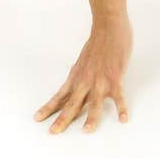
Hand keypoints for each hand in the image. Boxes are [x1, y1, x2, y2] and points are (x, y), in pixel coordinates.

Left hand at [34, 15, 132, 133]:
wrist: (108, 26)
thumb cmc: (97, 43)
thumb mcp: (83, 62)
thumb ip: (80, 77)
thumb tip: (75, 89)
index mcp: (76, 77)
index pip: (60, 96)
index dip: (48, 108)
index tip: (37, 118)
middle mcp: (85, 81)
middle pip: (72, 103)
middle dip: (62, 119)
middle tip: (53, 132)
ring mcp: (100, 80)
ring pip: (94, 103)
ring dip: (91, 118)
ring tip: (86, 131)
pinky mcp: (115, 77)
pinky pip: (119, 96)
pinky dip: (121, 107)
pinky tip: (123, 118)